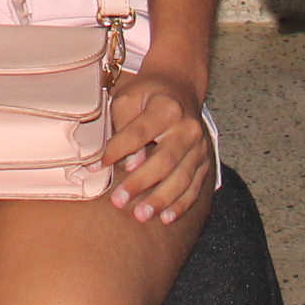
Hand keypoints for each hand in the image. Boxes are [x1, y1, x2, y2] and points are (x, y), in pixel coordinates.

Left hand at [97, 67, 213, 225]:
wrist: (180, 86)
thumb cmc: (148, 94)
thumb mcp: (129, 97)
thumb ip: (123, 127)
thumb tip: (125, 164)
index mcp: (167, 108)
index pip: (139, 132)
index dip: (119, 150)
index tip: (99, 166)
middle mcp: (188, 128)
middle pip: (165, 160)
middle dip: (141, 183)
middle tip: (119, 201)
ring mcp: (199, 146)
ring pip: (182, 178)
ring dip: (161, 200)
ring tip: (141, 215)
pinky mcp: (204, 161)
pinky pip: (195, 187)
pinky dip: (181, 204)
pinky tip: (166, 217)